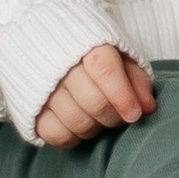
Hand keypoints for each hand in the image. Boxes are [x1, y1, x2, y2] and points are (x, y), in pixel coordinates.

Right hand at [34, 46, 155, 145]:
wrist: (42, 40)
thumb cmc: (91, 52)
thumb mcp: (118, 55)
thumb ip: (135, 78)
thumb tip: (148, 108)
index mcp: (86, 45)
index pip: (105, 71)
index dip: (123, 96)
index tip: (134, 115)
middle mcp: (60, 65)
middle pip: (94, 102)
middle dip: (114, 116)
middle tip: (121, 115)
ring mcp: (43, 88)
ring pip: (77, 121)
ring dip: (96, 127)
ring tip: (99, 116)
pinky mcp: (30, 108)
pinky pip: (56, 134)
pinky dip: (73, 137)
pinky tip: (79, 125)